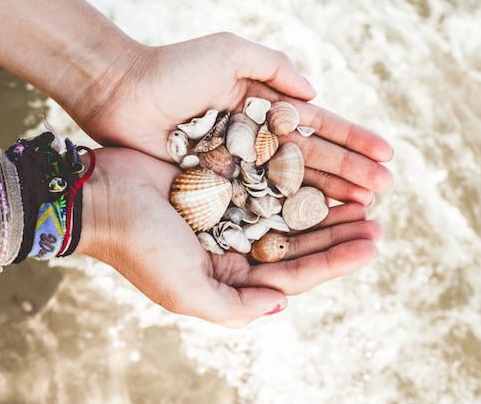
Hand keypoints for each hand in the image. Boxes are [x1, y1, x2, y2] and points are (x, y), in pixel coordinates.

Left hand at [72, 33, 393, 205]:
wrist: (121, 94)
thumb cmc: (173, 69)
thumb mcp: (229, 53)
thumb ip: (273, 67)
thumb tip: (314, 92)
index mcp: (262, 109)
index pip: (317, 128)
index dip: (352, 140)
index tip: (387, 154)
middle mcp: (254, 142)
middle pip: (310, 161)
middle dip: (349, 174)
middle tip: (385, 191)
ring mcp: (237, 168)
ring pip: (289, 187)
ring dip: (326, 197)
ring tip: (363, 211)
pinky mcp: (216, 189)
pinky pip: (256, 205)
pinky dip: (285, 214)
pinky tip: (314, 224)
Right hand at [77, 148, 383, 327]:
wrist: (102, 196)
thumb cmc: (139, 247)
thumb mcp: (185, 291)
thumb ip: (234, 308)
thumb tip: (281, 305)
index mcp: (229, 279)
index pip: (294, 276)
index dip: (336, 262)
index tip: (373, 245)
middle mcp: (234, 250)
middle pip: (299, 246)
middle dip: (339, 235)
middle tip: (378, 220)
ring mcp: (231, 215)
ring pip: (290, 214)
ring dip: (324, 208)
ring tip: (362, 198)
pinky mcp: (224, 184)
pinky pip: (270, 182)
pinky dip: (297, 179)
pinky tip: (322, 172)